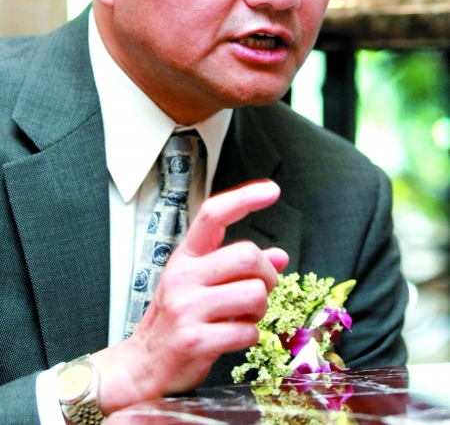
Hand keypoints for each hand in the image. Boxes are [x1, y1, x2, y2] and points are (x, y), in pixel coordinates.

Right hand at [91, 179, 288, 413]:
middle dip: (267, 275)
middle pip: (247, 254)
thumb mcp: (200, 285)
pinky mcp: (194, 340)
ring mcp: (187, 307)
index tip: (271, 190)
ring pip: (254, 293)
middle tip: (260, 289)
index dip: (244, 198)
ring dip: (260, 309)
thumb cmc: (174, 320)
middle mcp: (183, 276)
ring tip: (244, 316)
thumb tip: (280, 256)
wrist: (141, 366)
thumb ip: (238, 268)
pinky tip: (232, 336)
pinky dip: (249, 336)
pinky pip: (247, 331)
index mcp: (185, 257)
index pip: (213, 214)